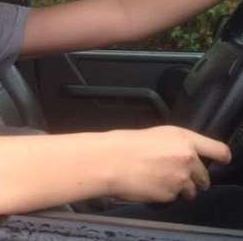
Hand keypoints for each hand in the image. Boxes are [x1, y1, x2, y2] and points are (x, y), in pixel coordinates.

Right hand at [105, 126, 230, 202]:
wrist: (109, 161)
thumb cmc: (124, 144)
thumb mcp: (155, 134)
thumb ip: (175, 144)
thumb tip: (184, 154)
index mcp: (184, 139)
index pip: (218, 150)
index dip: (222, 157)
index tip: (221, 161)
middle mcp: (187, 159)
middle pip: (205, 175)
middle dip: (195, 178)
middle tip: (177, 174)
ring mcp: (180, 179)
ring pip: (192, 190)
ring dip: (182, 188)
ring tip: (160, 181)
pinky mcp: (170, 194)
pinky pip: (174, 197)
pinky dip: (165, 194)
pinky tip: (150, 185)